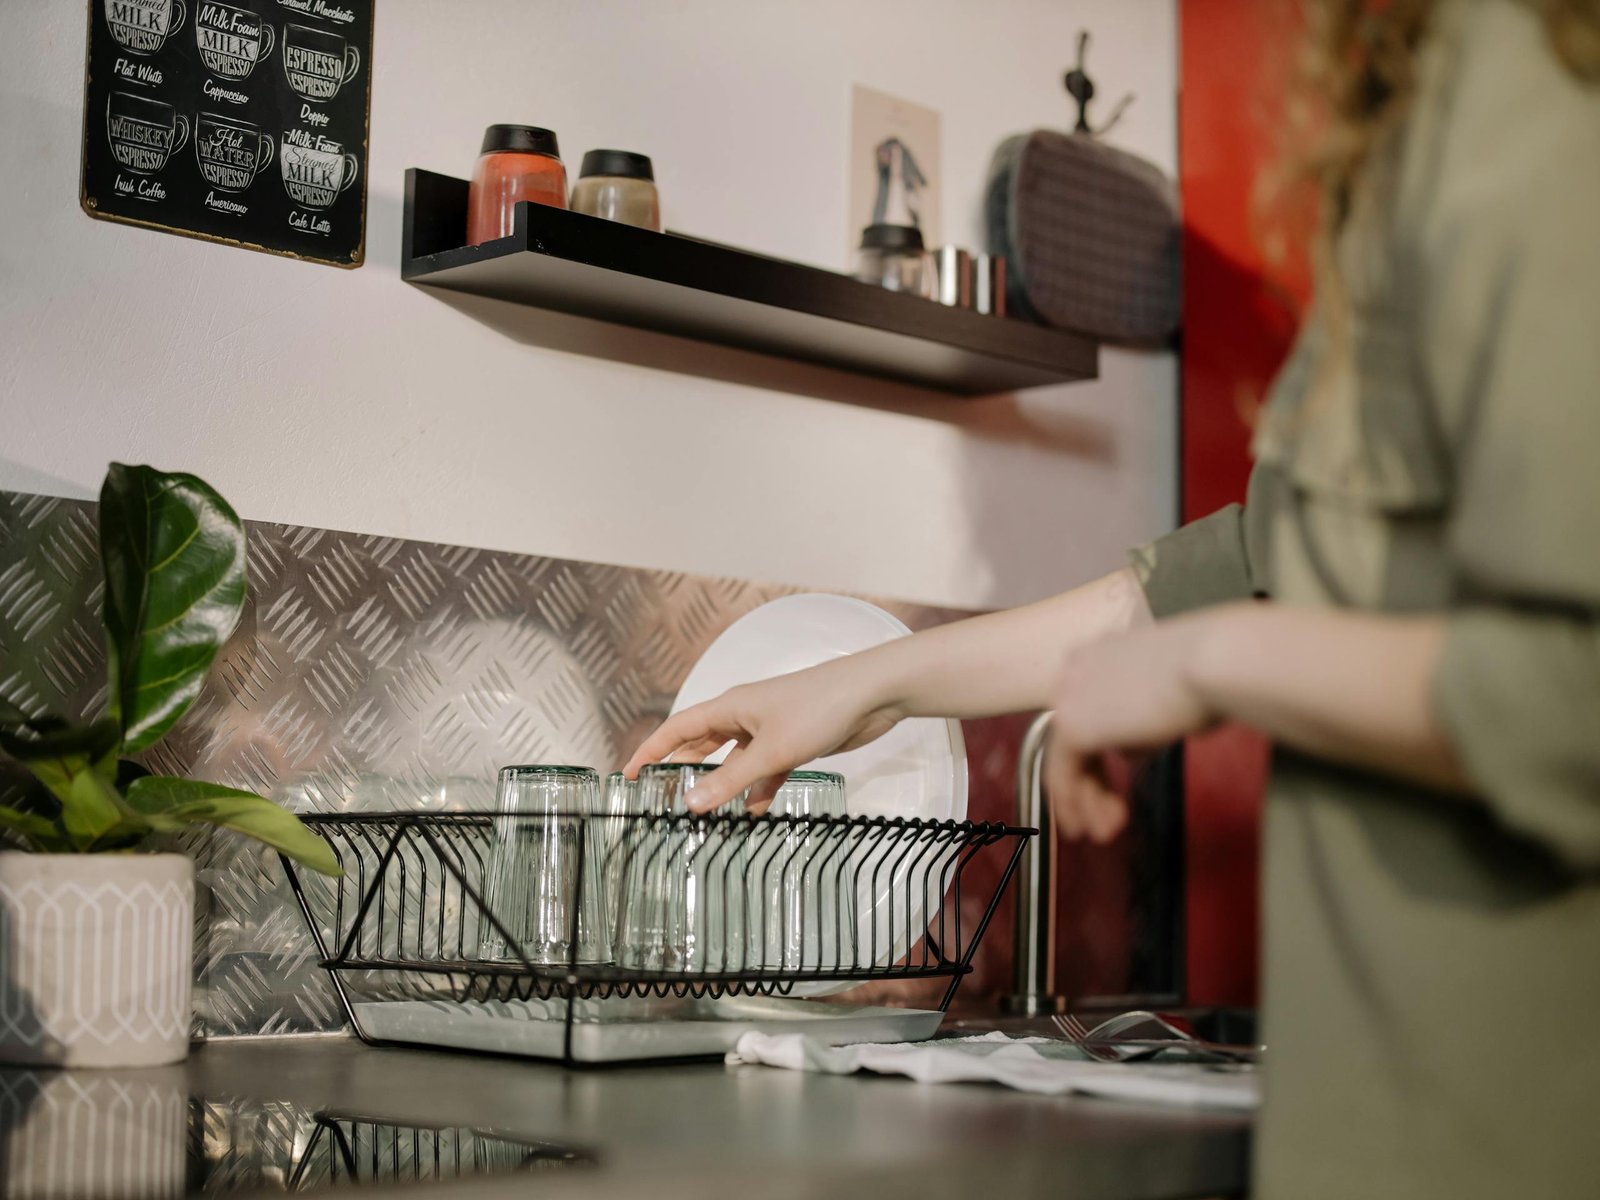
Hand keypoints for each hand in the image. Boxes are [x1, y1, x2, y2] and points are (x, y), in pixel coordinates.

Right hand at [623, 658, 901, 812]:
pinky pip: (765, 771)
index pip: (676, 730)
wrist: (871, 694)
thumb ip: (731, 781)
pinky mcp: (793, 743)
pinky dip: (758, 791)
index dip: (650, 752)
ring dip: (723, 787)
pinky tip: (755, 813)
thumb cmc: (819, 708)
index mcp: (729, 708)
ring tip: (707, 818)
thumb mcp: (770, 752)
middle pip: (701, 746)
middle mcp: (743, 717)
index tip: (628, 776)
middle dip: (683, 772)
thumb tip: (691, 804)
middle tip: (662, 801)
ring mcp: (769, 730)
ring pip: (734, 762)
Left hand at [1045, 614, 1220, 842]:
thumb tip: (1133, 748)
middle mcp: (1076, 670)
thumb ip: (1143, 718)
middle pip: (1074, 737)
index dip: (1101, 753)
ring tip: (1104, 833)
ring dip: (1086, 800)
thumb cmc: (1212, 672)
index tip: (1114, 782)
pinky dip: (1074, 804)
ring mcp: (1070, 696)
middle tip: (1112, 817)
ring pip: (1067, 759)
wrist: (1211, 663)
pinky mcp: (1072, 725)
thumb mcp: (1170, 694)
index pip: (1090, 711)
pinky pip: (1063, 774)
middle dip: (1092, 782)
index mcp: (1099, 653)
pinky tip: (1089, 827)